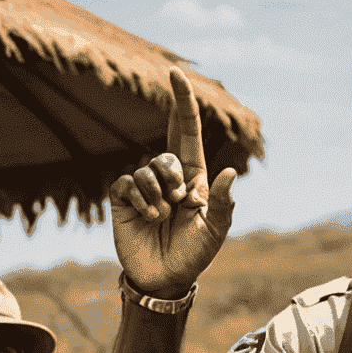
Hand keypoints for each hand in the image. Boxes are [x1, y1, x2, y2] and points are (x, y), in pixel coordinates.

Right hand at [111, 68, 236, 299]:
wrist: (165, 278)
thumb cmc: (193, 255)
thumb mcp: (215, 231)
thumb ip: (222, 203)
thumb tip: (228, 173)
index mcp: (193, 177)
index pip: (186, 132)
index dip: (182, 103)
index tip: (176, 73)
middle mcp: (167, 176)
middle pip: (166, 154)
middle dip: (174, 178)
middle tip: (179, 206)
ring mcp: (143, 185)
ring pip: (147, 169)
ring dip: (158, 197)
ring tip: (163, 218)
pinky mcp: (123, 197)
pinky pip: (129, 182)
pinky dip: (141, 200)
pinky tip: (148, 218)